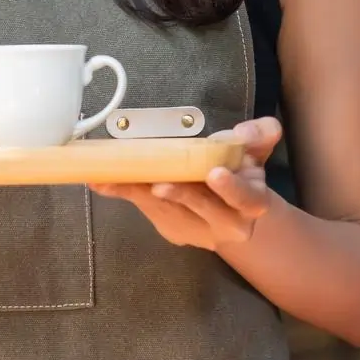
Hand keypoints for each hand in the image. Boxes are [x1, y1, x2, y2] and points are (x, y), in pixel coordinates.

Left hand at [89, 116, 281, 250]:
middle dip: (181, 195)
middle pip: (202, 209)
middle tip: (160, 184)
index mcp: (251, 202)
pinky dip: (123, 192)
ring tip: (115, 177)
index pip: (245, 198)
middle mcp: (225, 222)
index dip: (231, 188)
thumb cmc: (241, 173)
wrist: (233, 212)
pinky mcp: (170, 227)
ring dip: (141, 192)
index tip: (214, 173)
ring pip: (168, 209)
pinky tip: (100, 181)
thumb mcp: (255, 151)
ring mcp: (195, 229)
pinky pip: (145, 208)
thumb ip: (259, 135)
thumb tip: (244, 131)